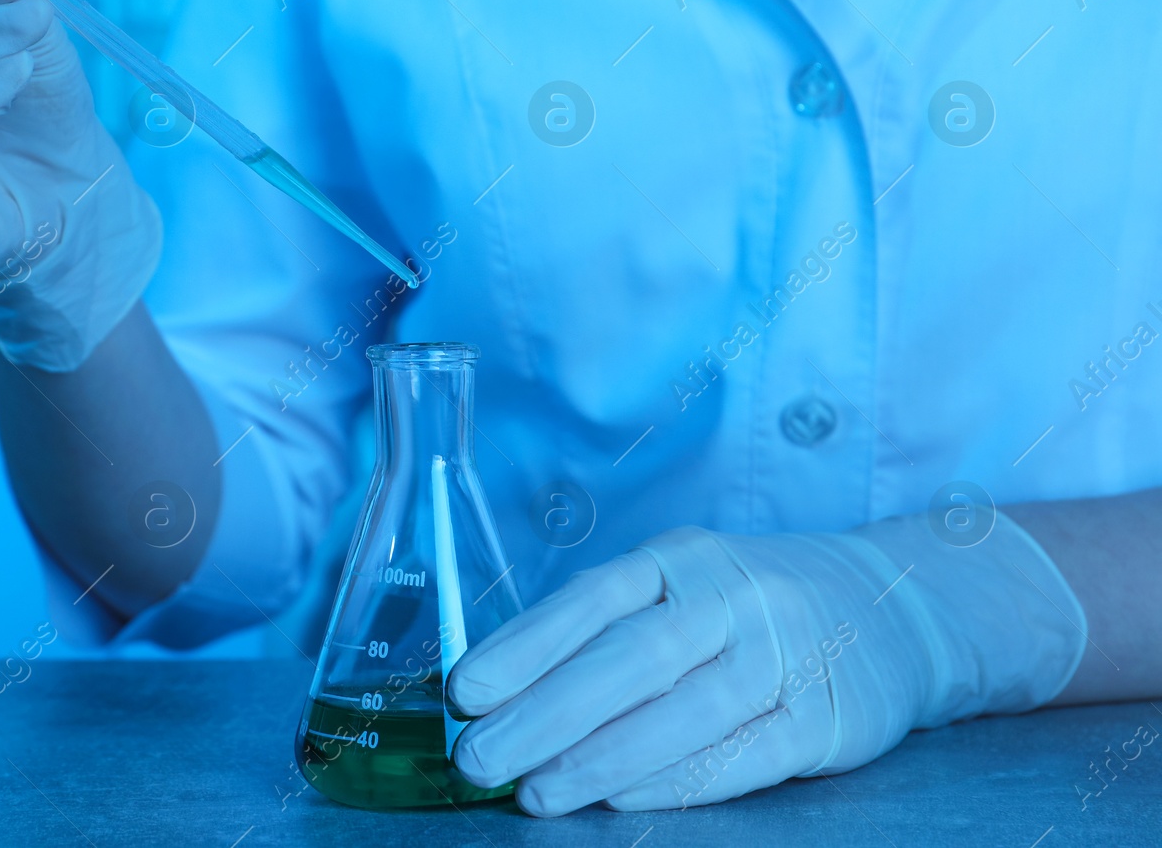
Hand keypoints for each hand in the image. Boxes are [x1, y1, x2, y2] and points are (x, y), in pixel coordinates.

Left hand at [448, 515, 1086, 815]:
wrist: (893, 606)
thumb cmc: (749, 607)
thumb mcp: (680, 588)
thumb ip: (603, 632)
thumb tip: (501, 692)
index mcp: (680, 558)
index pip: (590, 599)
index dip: (523, 645)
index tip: (464, 692)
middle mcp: (732, 595)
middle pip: (628, 657)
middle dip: (544, 713)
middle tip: (480, 758)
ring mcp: (783, 652)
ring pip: (682, 710)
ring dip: (600, 757)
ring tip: (536, 792)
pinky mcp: (825, 715)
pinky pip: (740, 755)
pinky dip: (674, 780)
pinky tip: (618, 798)